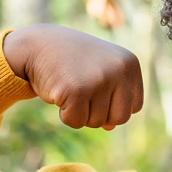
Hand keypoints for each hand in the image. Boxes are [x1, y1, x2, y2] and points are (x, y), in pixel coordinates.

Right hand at [2, 24, 142, 129]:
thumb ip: (114, 98)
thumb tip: (111, 127)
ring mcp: (99, 80)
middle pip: (120, 118)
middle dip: (99, 114)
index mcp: (130, 64)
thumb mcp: (100, 73)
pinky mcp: (77, 91)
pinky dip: (65, 114)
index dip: (112, 105)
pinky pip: (76, 122)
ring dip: (80, 112)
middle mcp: (119, 70)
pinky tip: (59, 91)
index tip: (96, 87)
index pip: (134, 107)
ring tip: (70, 86)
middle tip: (82, 91)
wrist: (37, 45)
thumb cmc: (72, 61)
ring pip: (97, 122)